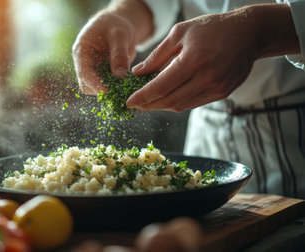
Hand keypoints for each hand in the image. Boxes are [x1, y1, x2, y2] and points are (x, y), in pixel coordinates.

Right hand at [72, 0, 152, 94]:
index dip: (94, 83)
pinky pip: (105, 86)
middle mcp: (84, 63)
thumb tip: (120, 77)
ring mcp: (92, 70)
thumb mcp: (119, 35)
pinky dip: (115, 88)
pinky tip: (125, 86)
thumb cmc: (115, 24)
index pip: (84, 72)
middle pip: (86, 84)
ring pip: (95, 88)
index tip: (107, 91)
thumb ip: (119, 55)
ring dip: (109, 90)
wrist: (118, 24)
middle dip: (101, 89)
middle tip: (121, 91)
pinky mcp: (101, 75)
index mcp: (81, 51)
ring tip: (125, 87)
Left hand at [126, 4, 299, 111]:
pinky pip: (193, 103)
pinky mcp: (222, 93)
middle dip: (148, 105)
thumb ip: (157, 55)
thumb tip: (137, 73)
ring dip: (162, 106)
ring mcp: (216, 88)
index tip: (128, 102)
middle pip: (169, 101)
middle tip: (135, 104)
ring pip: (181, 105)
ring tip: (148, 102)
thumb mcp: (180, 33)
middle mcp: (205, 78)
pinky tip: (167, 98)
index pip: (160, 87)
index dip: (142, 97)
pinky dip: (177, 103)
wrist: (249, 33)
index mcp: (192, 61)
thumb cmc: (212, 28)